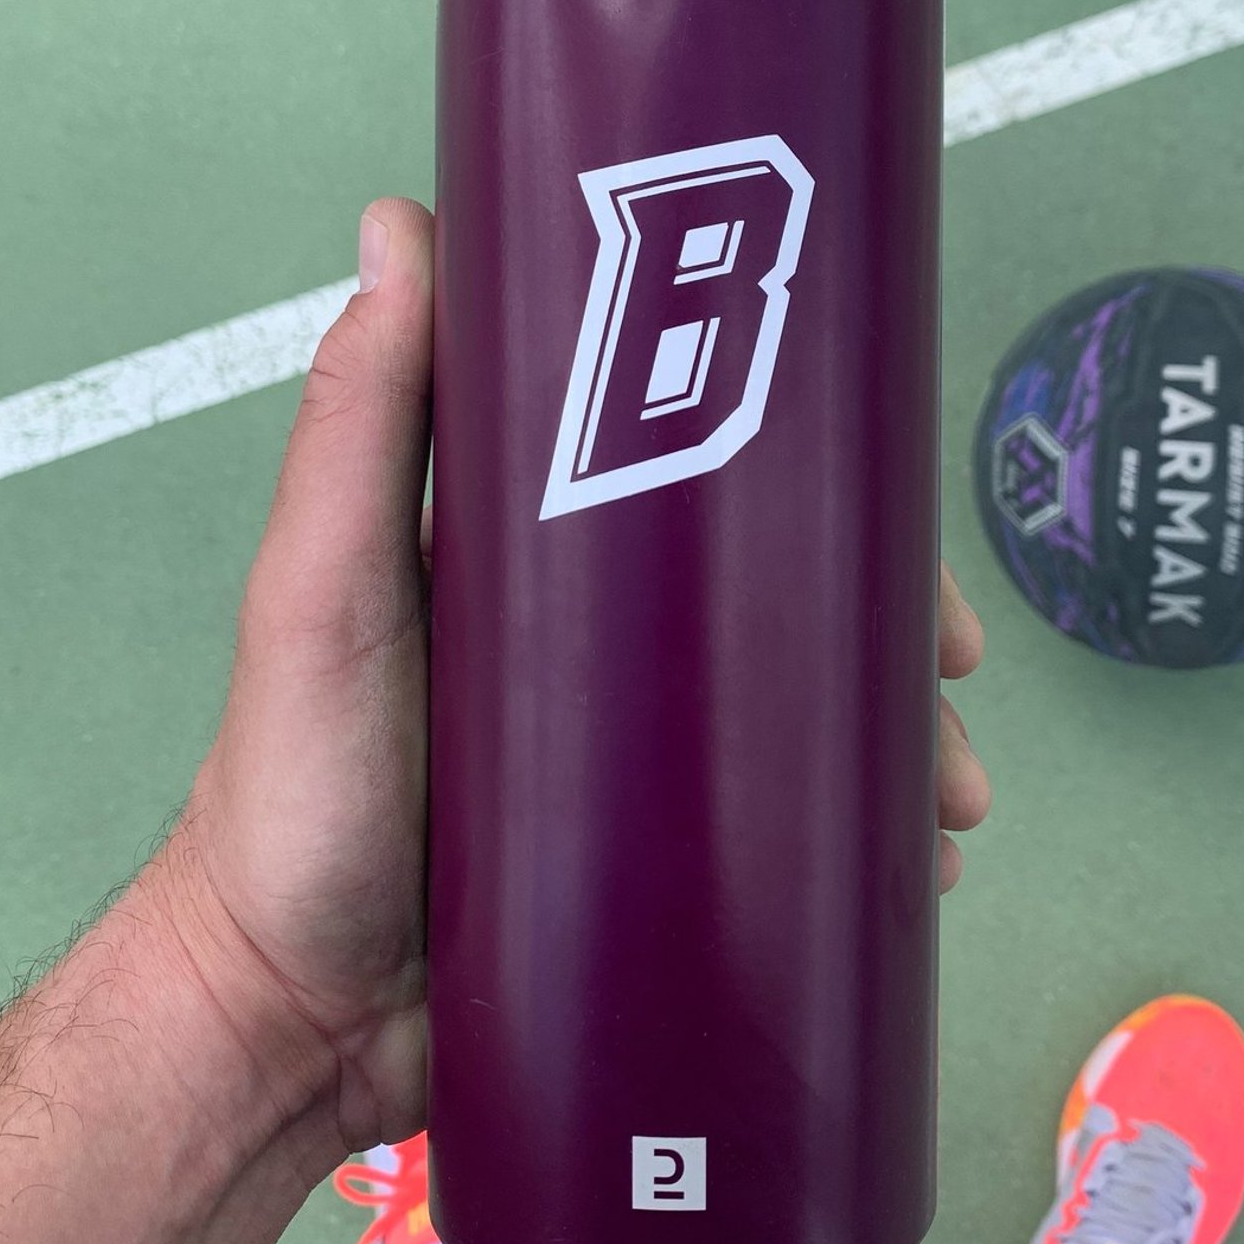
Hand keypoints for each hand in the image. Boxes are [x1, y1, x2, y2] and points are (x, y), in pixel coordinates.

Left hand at [158, 199, 993, 1163]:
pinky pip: (783, 830)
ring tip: (948, 807)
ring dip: (898, 744)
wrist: (292, 1025)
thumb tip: (399, 218)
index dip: (816, 479)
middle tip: (951, 685)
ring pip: (803, 717)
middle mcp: (601, 640)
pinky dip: (859, 836)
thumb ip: (361, 418)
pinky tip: (916, 868)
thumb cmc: (293, 791)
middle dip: (888, 630)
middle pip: (783, 597)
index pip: (705, 473)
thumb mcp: (324, 587)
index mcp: (539, 550)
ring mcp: (635, 754)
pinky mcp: (655, 864)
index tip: (891, 512)